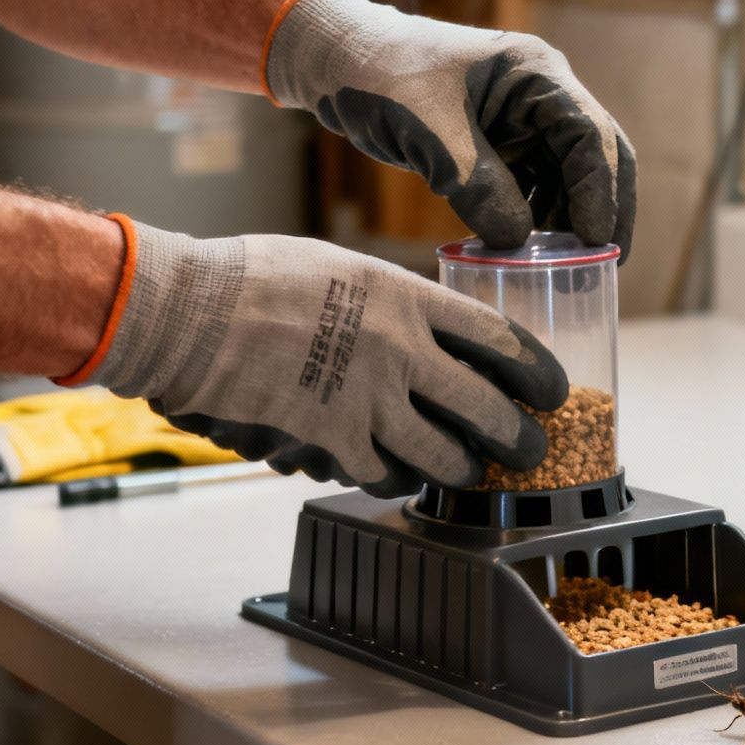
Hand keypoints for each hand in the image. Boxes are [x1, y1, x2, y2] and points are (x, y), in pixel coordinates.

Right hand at [76, 217, 567, 494]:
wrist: (193, 313)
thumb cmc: (253, 277)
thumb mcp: (339, 265)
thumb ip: (387, 297)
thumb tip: (414, 321)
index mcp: (406, 297)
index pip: (496, 336)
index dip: (534, 368)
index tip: (552, 387)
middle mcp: (401, 351)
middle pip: (485, 406)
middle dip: (518, 437)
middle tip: (530, 450)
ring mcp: (369, 400)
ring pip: (443, 454)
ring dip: (462, 469)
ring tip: (470, 473)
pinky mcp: (333, 439)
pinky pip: (384, 473)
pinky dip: (397, 480)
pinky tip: (400, 478)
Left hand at [265, 0, 635, 256]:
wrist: (340, 65)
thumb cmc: (382, 77)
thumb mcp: (429, 130)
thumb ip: (476, 185)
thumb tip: (519, 243)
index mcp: (536, 73)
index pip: (590, 136)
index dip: (600, 191)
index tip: (595, 242)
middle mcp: (541, 96)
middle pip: (597, 159)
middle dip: (603, 212)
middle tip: (604, 266)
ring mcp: (524, 123)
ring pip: (569, 179)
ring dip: (569, 222)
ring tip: (562, 270)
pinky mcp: (502, 147)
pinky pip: (536, 189)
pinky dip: (536, 222)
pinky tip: (527, 254)